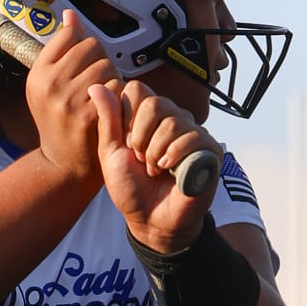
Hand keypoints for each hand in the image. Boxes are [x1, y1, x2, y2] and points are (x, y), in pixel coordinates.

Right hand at [24, 9, 118, 185]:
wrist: (64, 165)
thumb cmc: (60, 121)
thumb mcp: (49, 85)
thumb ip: (61, 49)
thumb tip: (70, 14)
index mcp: (37, 73)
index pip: (71, 34)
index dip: (84, 46)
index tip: (84, 65)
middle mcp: (49, 84)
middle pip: (92, 46)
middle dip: (101, 60)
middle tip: (100, 81)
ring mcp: (67, 99)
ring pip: (106, 64)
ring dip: (113, 76)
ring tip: (106, 94)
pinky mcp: (87, 114)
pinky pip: (115, 85)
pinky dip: (118, 94)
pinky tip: (112, 106)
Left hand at [89, 77, 221, 249]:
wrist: (150, 219)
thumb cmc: (131, 188)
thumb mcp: (111, 153)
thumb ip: (107, 119)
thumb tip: (96, 85)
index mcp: (148, 116)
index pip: (137, 90)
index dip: (127, 118)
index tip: (128, 145)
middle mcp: (171, 118)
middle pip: (155, 103)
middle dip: (141, 138)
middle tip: (141, 160)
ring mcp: (192, 132)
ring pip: (173, 121)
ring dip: (156, 152)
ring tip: (155, 170)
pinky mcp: (209, 149)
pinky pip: (193, 136)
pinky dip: (175, 155)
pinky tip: (169, 171)